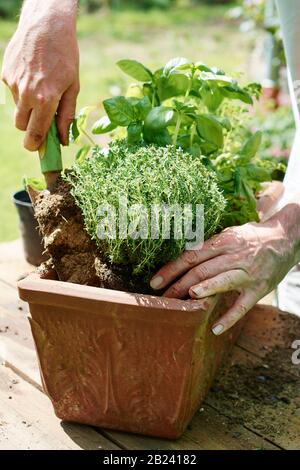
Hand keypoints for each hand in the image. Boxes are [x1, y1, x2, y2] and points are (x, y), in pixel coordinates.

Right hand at [1, 0, 78, 149]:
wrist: (46, 24)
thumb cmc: (66, 56)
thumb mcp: (73, 87)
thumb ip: (66, 115)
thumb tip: (63, 140)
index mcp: (46, 100)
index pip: (35, 133)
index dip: (35, 145)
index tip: (36, 148)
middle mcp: (27, 94)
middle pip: (22, 126)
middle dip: (30, 128)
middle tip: (41, 120)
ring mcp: (14, 83)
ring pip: (17, 108)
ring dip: (27, 106)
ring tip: (41, 86)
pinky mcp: (6, 73)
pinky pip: (12, 91)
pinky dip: (22, 89)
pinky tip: (32, 74)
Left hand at [150, 203, 299, 334]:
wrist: (285, 239)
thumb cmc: (249, 238)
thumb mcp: (229, 234)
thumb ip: (208, 246)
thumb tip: (181, 259)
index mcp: (223, 241)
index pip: (192, 255)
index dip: (172, 268)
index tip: (155, 281)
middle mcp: (234, 256)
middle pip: (202, 270)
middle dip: (179, 285)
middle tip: (162, 299)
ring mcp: (247, 273)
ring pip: (222, 282)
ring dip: (204, 290)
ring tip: (186, 299)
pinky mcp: (259, 288)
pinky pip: (243, 305)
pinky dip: (230, 318)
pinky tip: (215, 329)